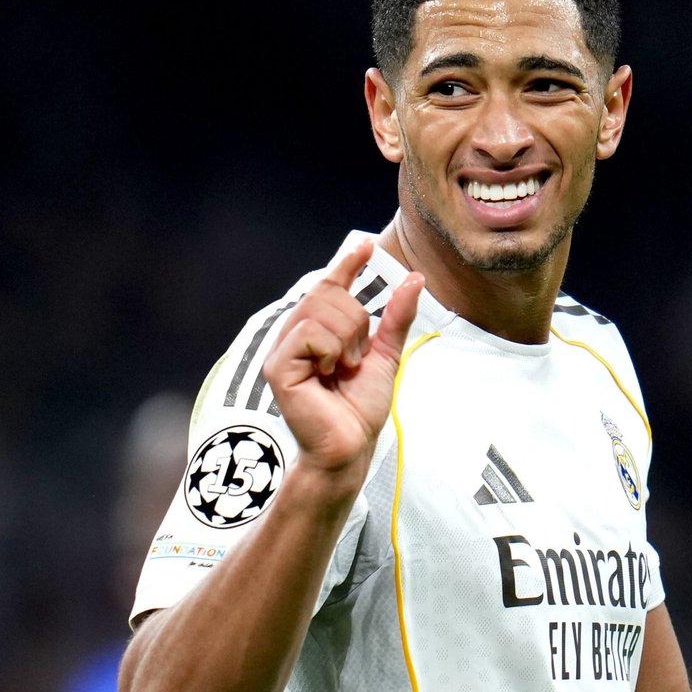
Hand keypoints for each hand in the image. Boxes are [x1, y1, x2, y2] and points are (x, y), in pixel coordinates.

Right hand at [262, 240, 423, 478]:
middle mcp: (295, 336)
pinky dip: (330, 350)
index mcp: (317, 332)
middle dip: (355, 320)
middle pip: (327, 292)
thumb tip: (414, 279)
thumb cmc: (361, 408)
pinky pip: (309, 332)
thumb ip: (395, 318)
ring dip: (346, 338)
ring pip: (319, 309)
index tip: (368, 246)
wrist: (352, 445)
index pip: (329, 286)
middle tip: (356, 357)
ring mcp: (282, 350)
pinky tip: (329, 373)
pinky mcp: (277, 367)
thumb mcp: (386, 355)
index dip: (347, 264)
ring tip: (343, 368)